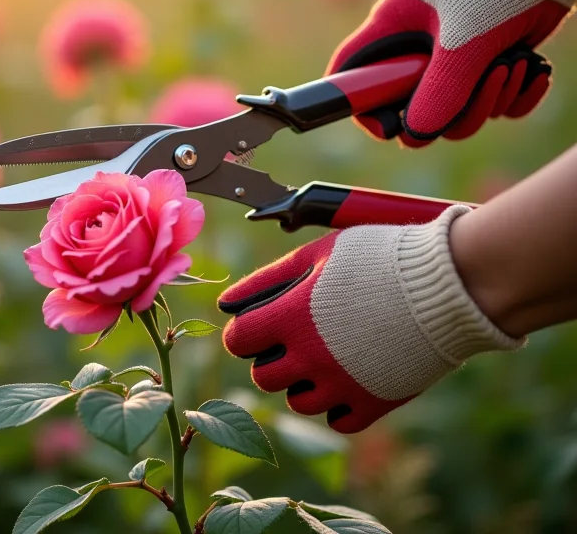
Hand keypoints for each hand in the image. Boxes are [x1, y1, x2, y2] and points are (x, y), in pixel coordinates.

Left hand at [218, 207, 520, 432]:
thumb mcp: (318, 253)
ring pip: (297, 402)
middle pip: (263, 377)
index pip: (238, 340)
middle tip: (292, 337)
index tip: (257, 324)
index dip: (243, 331)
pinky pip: (338, 420)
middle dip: (270, 357)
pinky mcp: (374, 403)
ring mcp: (342, 386)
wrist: (445, 284)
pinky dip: (337, 402)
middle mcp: (310, 359)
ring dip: (302, 381)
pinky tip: (347, 374)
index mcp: (291, 319)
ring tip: (323, 354)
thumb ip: (269, 278)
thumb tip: (227, 301)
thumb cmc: (378, 258)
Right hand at [327, 0, 576, 146]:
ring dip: (490, 101)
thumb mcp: (462, 43)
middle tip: (477, 91)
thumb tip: (415, 136)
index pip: (351, 72)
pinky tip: (533, 72)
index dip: (358, 103)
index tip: (388, 126)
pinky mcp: (484, 63)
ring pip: (455, 110)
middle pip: (411, 107)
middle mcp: (414, 47)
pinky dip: (514, 97)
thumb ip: (438, 92)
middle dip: (451, 113)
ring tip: (515, 67)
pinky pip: (490, 103)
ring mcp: (450, 57)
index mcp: (392, 30)